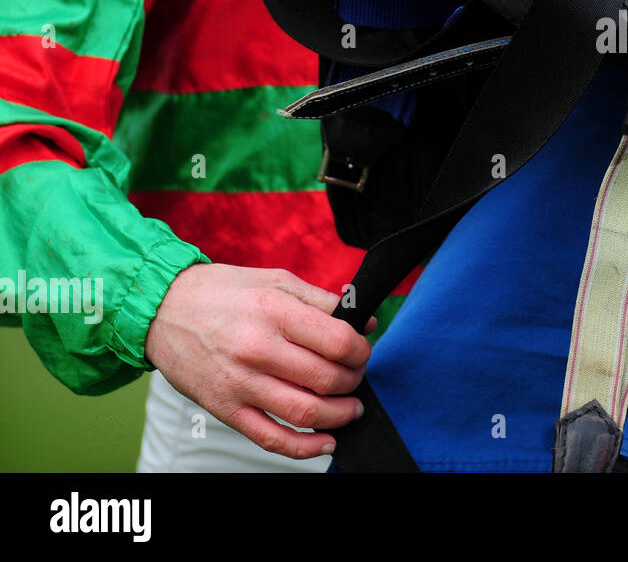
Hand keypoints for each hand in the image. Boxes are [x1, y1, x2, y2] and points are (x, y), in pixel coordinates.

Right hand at [144, 263, 376, 458]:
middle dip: (354, 381)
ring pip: (306, 413)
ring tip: (350, 408)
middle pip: (327, 379)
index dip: (361, 351)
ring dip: (340, 415)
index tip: (361, 351)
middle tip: (355, 375)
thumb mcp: (277, 281)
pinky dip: (305, 447)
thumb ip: (324, 301)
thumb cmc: (223, 291)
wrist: (161, 310)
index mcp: (274, 311)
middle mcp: (257, 349)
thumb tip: (365, 322)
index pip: (338, 342)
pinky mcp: (224, 409)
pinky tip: (326, 441)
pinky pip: (271, 439)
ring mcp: (239, 383)